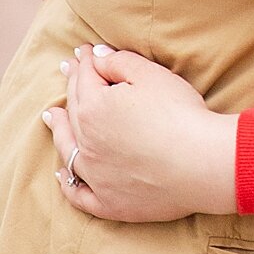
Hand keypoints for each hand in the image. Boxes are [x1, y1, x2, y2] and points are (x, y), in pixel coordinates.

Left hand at [42, 46, 238, 222]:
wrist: (200, 164)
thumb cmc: (180, 114)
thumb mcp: (152, 75)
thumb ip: (119, 62)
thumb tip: (96, 57)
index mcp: (94, 109)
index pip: (86, 78)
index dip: (86, 61)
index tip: (83, 51)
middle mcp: (87, 143)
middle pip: (75, 110)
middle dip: (72, 87)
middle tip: (70, 71)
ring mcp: (94, 175)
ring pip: (68, 150)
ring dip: (59, 130)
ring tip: (52, 116)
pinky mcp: (108, 202)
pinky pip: (77, 193)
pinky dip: (66, 183)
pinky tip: (62, 174)